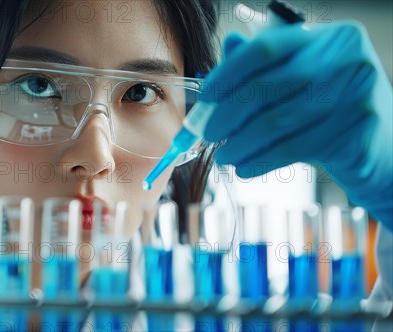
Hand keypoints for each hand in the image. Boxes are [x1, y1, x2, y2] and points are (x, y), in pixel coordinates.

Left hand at [200, 22, 392, 228]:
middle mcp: (346, 59)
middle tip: (207, 134)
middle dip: (226, 115)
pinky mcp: (358, 132)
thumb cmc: (332, 111)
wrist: (383, 149)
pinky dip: (260, 161)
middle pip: (265, 88)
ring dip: (239, 144)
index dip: (227, 74)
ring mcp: (357, 94)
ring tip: (223, 156)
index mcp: (328, 38)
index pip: (264, 48)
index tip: (206, 98)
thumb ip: (266, 64)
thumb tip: (228, 44)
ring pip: (275, 123)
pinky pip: (292, 149)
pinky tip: (245, 167)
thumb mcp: (301, 82)